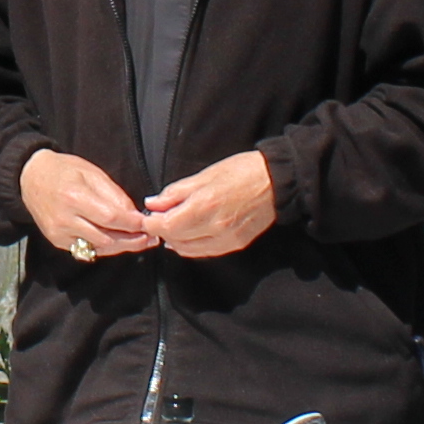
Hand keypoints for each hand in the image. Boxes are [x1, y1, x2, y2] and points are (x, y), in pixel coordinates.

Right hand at [18, 147, 159, 262]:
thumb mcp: (91, 172)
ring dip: (122, 246)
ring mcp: (60, 233)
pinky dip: (106, 247)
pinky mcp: (57, 241)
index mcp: (74, 197)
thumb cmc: (63, 170)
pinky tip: (118, 241)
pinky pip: (87, 250)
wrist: (30, 178)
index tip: (148, 223)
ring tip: (140, 242)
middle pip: (107, 238)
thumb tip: (134, 214)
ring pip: (99, 248)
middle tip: (151, 238)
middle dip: (133, 240)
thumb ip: (113, 194)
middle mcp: (65, 219)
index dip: (133, 224)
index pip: (111, 218)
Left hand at [138, 150, 279, 258]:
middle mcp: (214, 228)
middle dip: (162, 231)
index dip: (151, 224)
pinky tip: (190, 234)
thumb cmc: (240, 172)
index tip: (148, 217)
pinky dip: (192, 246)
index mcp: (204, 206)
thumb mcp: (204, 175)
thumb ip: (175, 192)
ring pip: (189, 250)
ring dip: (176, 240)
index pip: (165, 226)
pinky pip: (206, 252)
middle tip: (160, 218)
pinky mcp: (236, 245)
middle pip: (175, 240)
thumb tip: (152, 204)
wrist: (276, 181)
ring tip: (174, 225)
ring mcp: (227, 240)